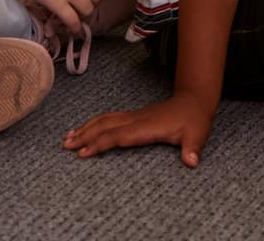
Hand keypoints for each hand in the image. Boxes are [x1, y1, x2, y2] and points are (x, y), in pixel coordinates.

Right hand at [64, 93, 215, 165]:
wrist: (194, 101)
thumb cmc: (195, 120)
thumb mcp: (197, 134)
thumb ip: (193, 148)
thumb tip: (192, 162)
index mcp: (147, 127)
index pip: (118, 136)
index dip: (101, 143)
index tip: (84, 152)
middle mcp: (136, 120)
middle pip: (105, 126)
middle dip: (85, 135)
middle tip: (65, 146)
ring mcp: (134, 117)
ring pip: (105, 120)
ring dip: (86, 128)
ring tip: (68, 138)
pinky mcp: (134, 117)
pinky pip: (110, 119)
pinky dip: (95, 123)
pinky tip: (86, 129)